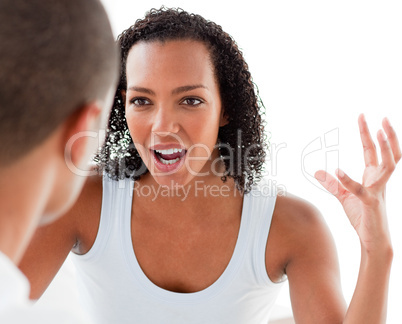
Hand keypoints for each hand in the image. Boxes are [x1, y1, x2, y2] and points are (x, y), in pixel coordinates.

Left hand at [315, 114, 400, 252]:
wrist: (372, 240)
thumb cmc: (362, 217)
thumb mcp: (344, 196)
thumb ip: (332, 183)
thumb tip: (317, 171)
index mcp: (373, 177)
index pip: (372, 151)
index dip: (368, 134)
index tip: (363, 117)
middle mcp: (379, 181)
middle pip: (387, 153)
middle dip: (386, 135)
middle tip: (381, 117)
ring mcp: (378, 191)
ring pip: (388, 166)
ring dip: (385, 149)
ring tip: (379, 132)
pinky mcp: (371, 204)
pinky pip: (360, 190)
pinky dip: (348, 181)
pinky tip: (337, 171)